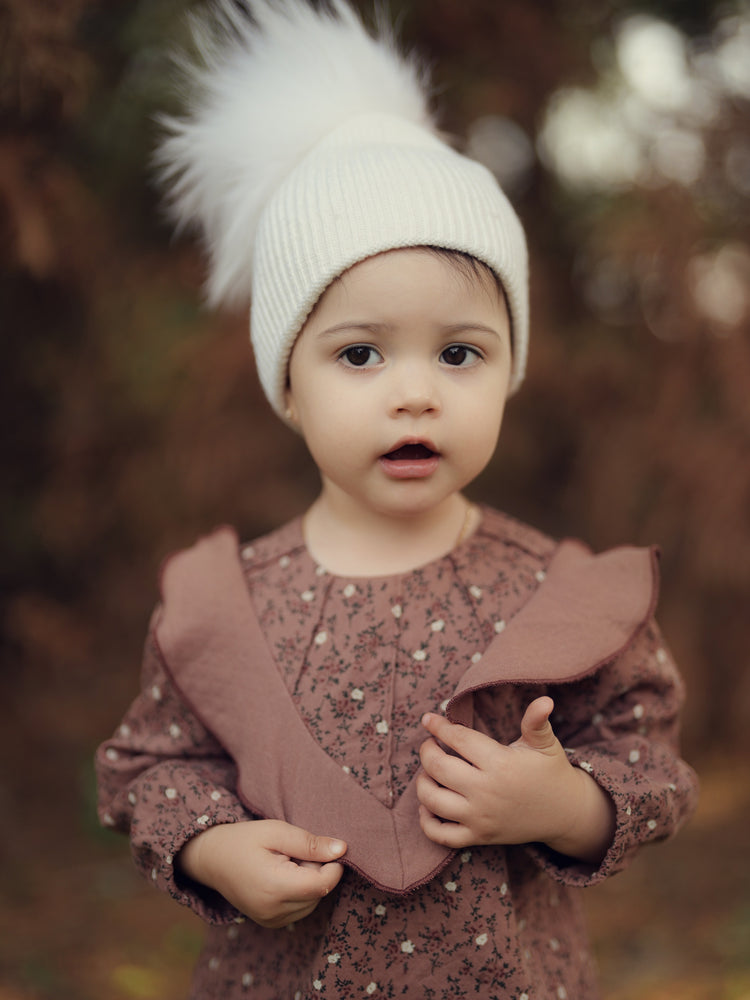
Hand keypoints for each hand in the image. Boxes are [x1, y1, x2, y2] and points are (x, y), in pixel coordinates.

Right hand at [177, 819, 346, 927]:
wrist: (211, 859)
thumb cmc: (244, 839)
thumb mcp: (276, 831)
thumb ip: (310, 843)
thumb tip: (342, 850)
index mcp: (273, 887)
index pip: (322, 885)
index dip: (333, 866)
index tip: (326, 848)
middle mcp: (273, 911)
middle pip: (319, 893)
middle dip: (317, 871)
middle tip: (294, 853)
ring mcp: (270, 920)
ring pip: (312, 902)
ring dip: (309, 882)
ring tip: (286, 863)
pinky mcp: (270, 923)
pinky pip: (301, 909)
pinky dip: (300, 892)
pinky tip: (282, 876)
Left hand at [416, 697, 614, 863]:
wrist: (565, 814)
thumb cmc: (550, 771)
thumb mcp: (546, 744)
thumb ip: (537, 721)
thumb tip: (545, 699)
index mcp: (501, 764)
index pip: (458, 740)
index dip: (439, 726)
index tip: (428, 719)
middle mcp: (487, 792)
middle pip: (438, 768)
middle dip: (427, 751)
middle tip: (429, 744)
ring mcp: (481, 817)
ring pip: (432, 800)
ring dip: (422, 782)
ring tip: (429, 771)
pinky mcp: (479, 837)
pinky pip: (441, 835)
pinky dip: (426, 821)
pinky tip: (428, 805)